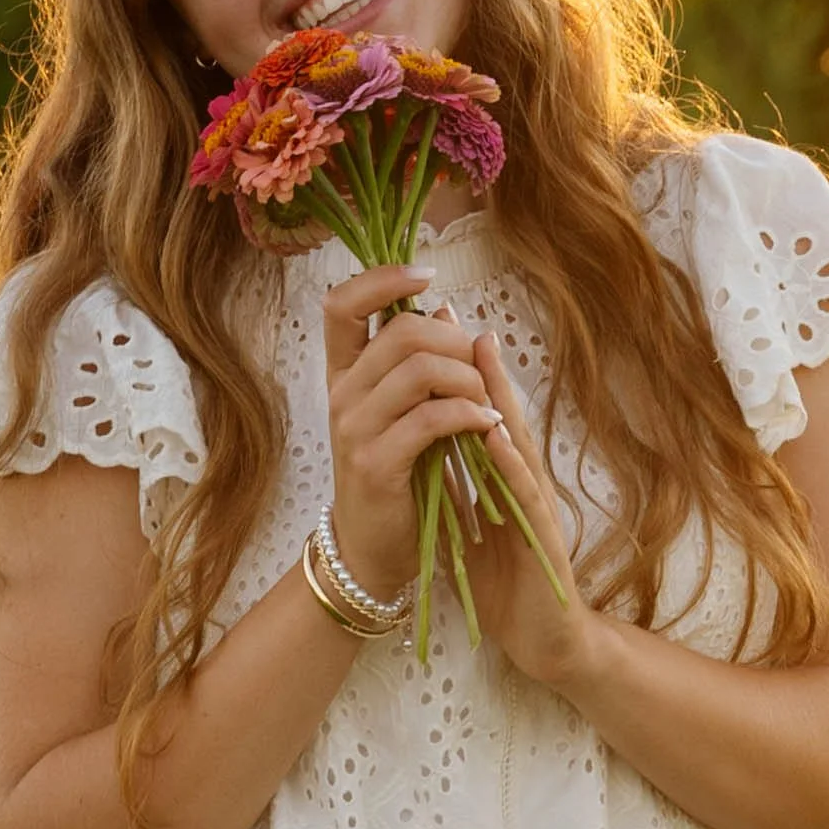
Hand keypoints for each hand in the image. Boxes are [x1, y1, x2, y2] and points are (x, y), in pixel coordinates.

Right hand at [322, 267, 501, 599]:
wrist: (371, 549)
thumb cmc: (396, 475)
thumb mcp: (400, 411)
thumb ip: (416, 361)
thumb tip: (445, 308)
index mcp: (343, 374)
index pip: (341, 302)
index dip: (383, 278)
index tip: (426, 278)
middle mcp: (340, 395)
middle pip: (402, 331)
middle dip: (456, 343)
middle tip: (479, 373)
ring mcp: (353, 429)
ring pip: (422, 370)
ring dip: (471, 382)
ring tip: (486, 407)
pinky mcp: (375, 464)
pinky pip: (433, 418)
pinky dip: (471, 416)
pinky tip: (487, 429)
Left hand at [456, 333, 594, 687]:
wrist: (544, 641)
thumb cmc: (509, 582)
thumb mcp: (469, 526)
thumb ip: (451, 486)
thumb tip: (418, 448)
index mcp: (501, 479)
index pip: (478, 415)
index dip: (459, 372)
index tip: (434, 326)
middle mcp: (522, 482)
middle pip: (500, 414)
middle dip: (480, 365)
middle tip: (458, 315)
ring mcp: (536, 506)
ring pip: (517, 442)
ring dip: (500, 398)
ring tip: (481, 352)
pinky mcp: (543, 538)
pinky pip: (523, 495)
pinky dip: (510, 463)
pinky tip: (494, 434)